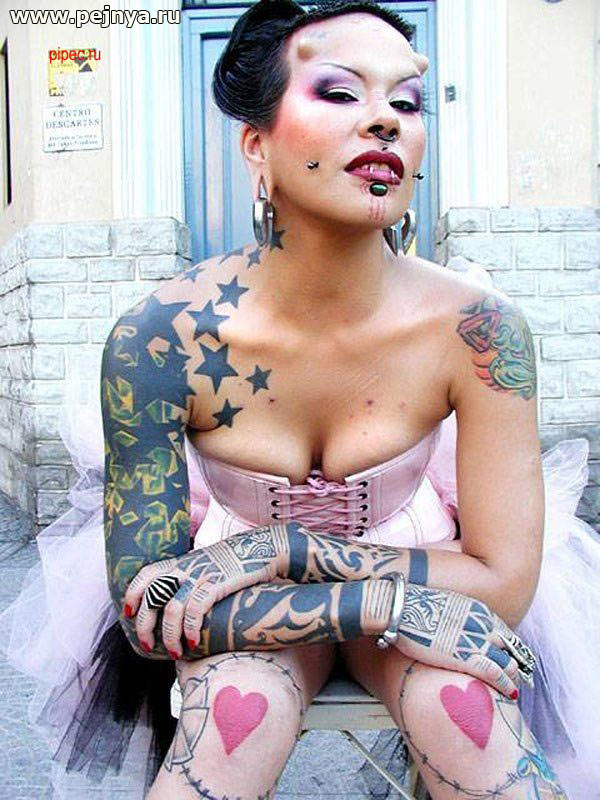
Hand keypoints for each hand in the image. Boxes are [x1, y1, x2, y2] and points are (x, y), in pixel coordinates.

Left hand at [123, 525, 288, 655]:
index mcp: (179, 561)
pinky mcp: (217, 584)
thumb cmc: (232, 562)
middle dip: (145, 625)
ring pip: (172, 609)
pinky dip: (190, 630)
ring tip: (174, 653)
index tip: (129, 612)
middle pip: (153, 596)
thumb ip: (186, 577)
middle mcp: (186, 567)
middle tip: (147, 645)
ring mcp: (201, 575)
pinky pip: (196, 610)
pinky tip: (192, 643)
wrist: (262, 548)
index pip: (145, 574)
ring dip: (169, 636)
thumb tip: (172, 603)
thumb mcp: (203, 564)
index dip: (133, 593)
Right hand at [394, 584, 534, 698]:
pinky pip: (496, 674)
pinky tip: (511, 692)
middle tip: (521, 673)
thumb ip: (454, 616)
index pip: (502, 630)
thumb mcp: (441, 605)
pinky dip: (507, 684)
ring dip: (514, 676)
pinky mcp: (468, 658)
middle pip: (510, 646)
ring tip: (516, 686)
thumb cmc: (413, 606)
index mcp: (476, 610)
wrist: (400, 607)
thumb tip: (449, 625)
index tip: (512, 655)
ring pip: (508, 662)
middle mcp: (482, 625)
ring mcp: (477, 642)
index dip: (509, 646)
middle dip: (517, 661)